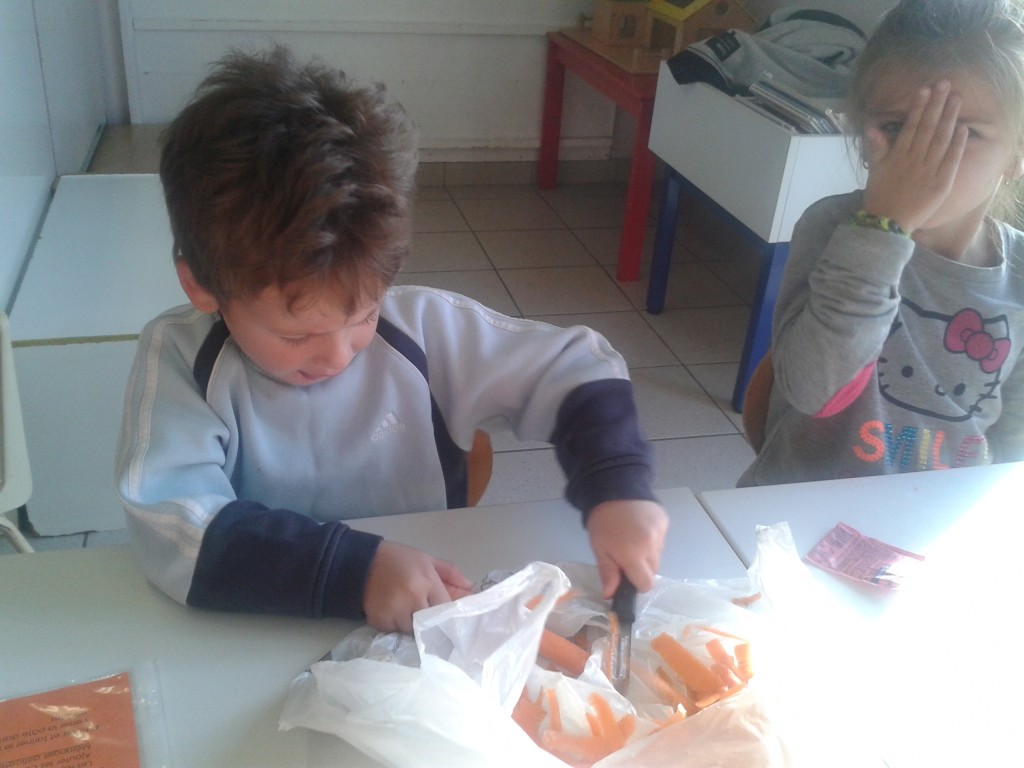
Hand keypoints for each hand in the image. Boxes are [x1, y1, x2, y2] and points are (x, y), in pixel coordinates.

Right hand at [363, 540, 472, 632]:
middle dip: (430, 621)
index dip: (447, 613)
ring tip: (405, 609)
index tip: (447, 616)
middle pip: (430, 623)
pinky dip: (395, 625)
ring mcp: (395, 611)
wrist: (361, 562)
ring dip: (411, 624)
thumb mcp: (426, 559)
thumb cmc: (398, 559)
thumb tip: (470, 589)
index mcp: (426, 581)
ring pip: (412, 630)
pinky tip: (392, 612)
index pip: (445, 608)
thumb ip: (450, 573)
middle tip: (425, 614)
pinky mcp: (380, 620)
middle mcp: (412, 598)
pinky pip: (394, 631)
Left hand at [586, 500, 668, 598]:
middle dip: (641, 568)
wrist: (613, 487)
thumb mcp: (599, 548)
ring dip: (648, 553)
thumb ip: (608, 573)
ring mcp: (661, 532)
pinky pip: (661, 539)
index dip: (636, 584)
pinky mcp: (665, 521)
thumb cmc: (602, 521)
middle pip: (653, 570)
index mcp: (633, 555)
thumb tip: (611, 595)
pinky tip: (640, 527)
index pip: (646, 584)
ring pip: (658, 554)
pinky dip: (652, 538)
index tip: (627, 576)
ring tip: (633, 537)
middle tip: (626, 555)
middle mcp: (651, 546)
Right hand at [861, 80, 967, 233]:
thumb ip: (877, 147)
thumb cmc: (879, 196)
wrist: (886, 224)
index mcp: (897, 156)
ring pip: (941, 140)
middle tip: (945, 84)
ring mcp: (929, 171)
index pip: (910, 126)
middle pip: (928, 127)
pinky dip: (957, 144)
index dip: (918, 107)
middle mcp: (914, 160)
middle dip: (937, 105)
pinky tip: (963, 128)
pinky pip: (951, 160)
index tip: (925, 90)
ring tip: (956, 98)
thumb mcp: (875, 171)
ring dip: (950, 118)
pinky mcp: (941, 183)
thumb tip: (872, 126)